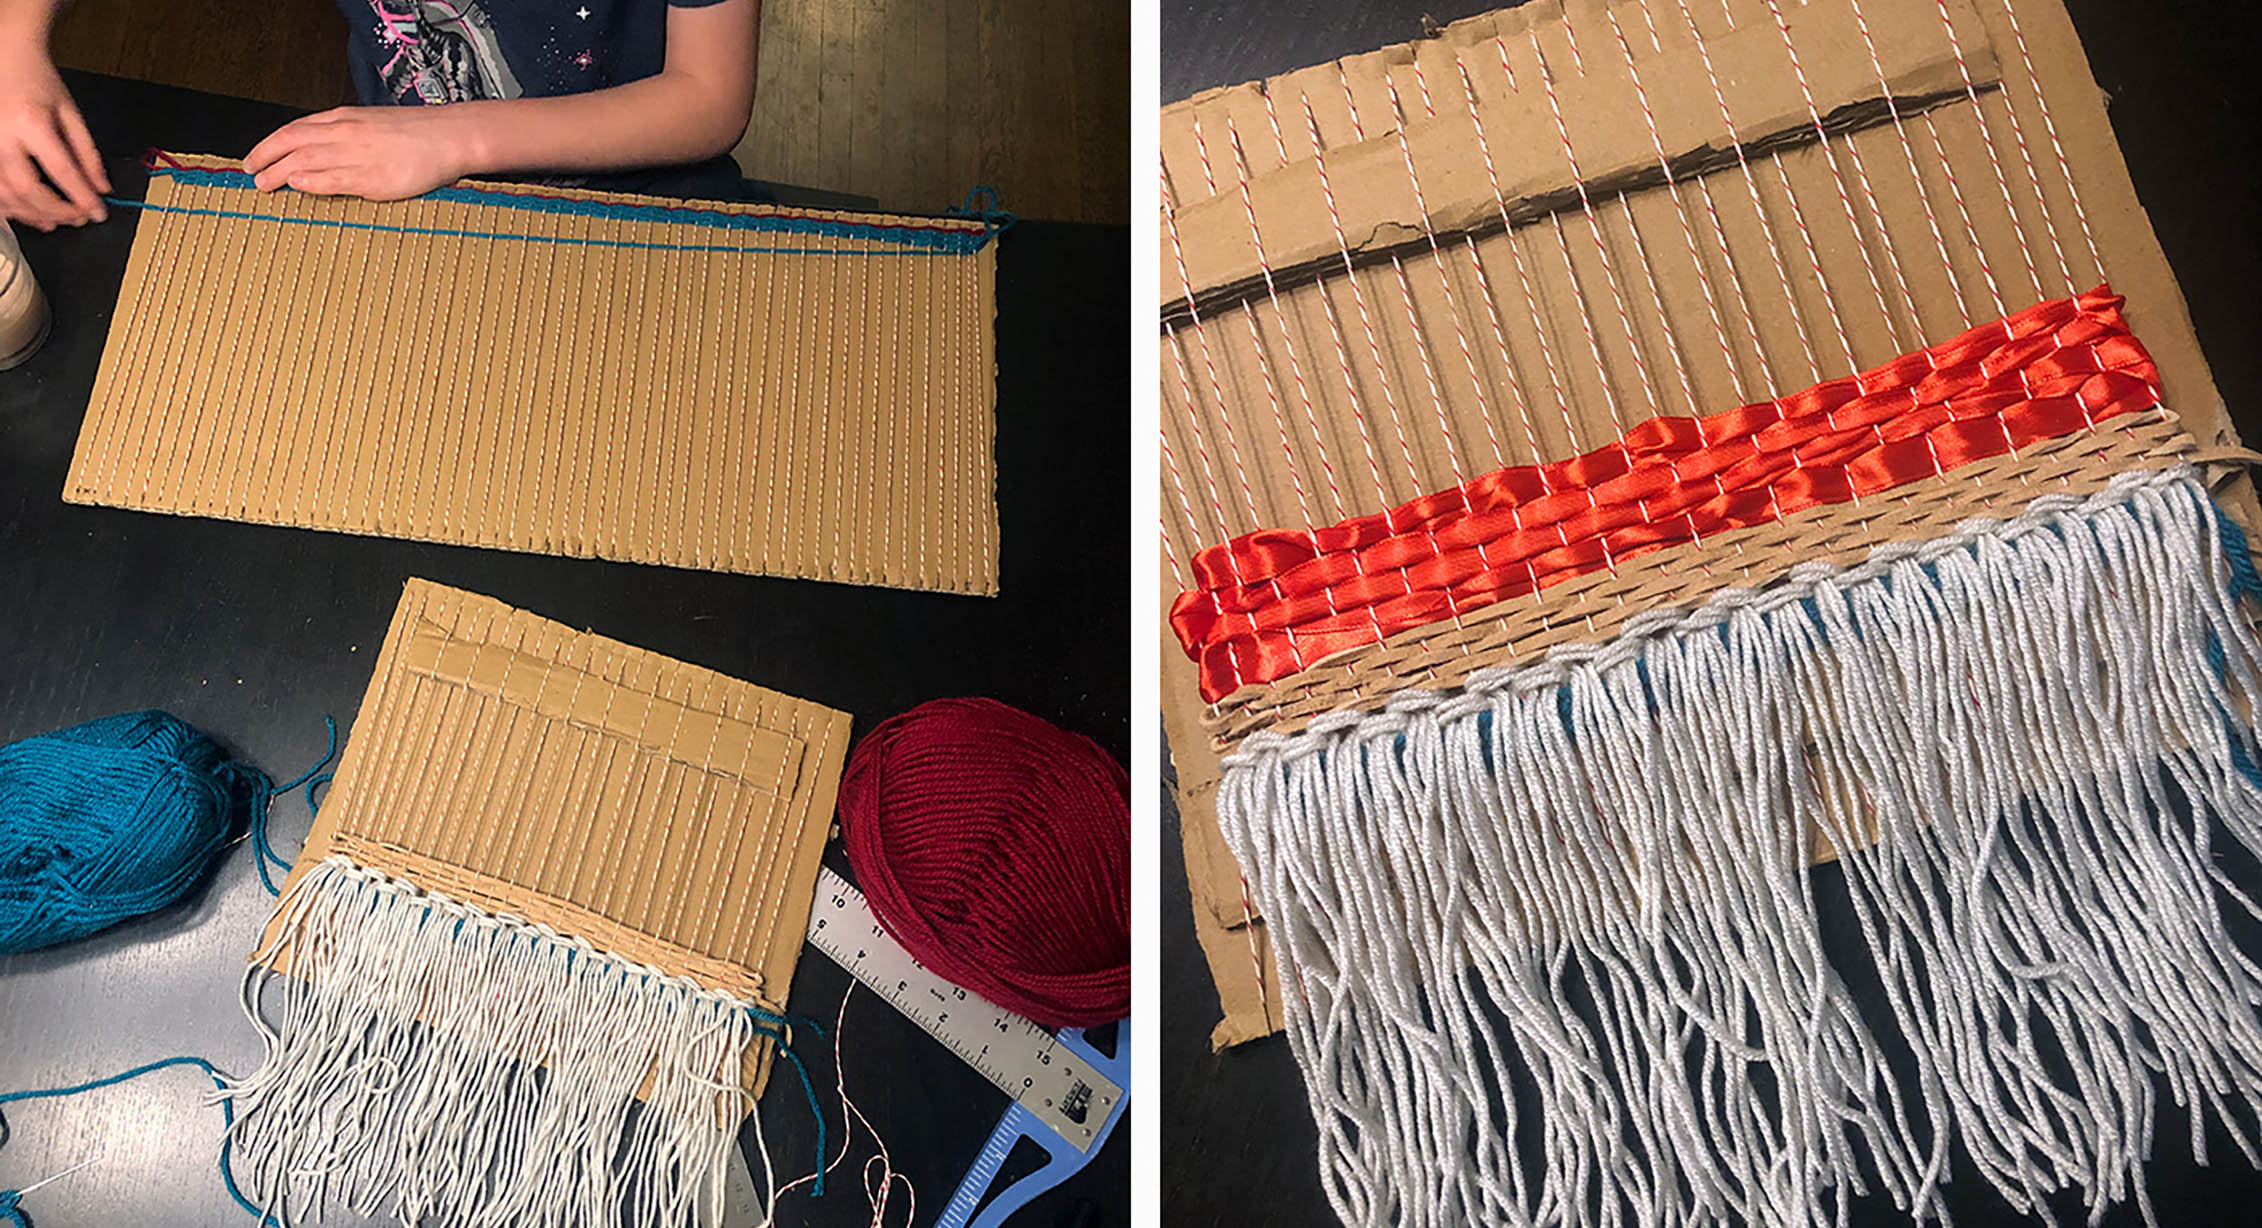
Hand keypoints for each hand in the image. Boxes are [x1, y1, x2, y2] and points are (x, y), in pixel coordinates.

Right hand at [0, 37, 107, 229]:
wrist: (6, 59)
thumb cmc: (36, 82)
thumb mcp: (71, 114)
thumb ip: (87, 153)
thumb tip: (101, 187)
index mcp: (31, 124)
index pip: (62, 171)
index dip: (82, 197)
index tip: (98, 212)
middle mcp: (2, 137)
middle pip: (29, 189)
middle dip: (57, 210)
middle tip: (79, 218)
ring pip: (5, 194)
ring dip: (32, 215)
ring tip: (56, 221)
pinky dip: (9, 207)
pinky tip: (27, 213)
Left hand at [243, 106, 478, 201]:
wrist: (450, 136)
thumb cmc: (418, 134)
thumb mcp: (374, 125)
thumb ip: (347, 136)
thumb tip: (323, 152)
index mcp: (345, 119)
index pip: (295, 128)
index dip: (269, 143)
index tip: (255, 156)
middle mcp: (345, 133)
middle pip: (291, 142)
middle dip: (264, 157)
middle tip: (249, 173)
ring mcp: (357, 155)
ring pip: (305, 160)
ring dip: (278, 173)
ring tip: (263, 185)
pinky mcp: (372, 177)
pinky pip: (332, 179)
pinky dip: (309, 181)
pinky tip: (295, 185)